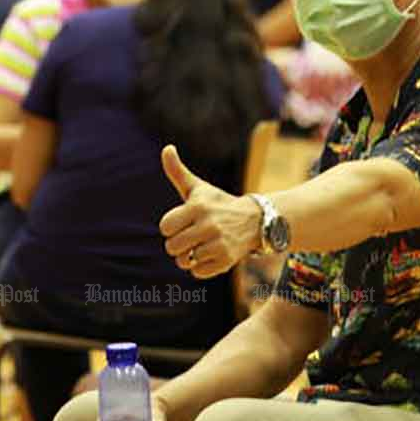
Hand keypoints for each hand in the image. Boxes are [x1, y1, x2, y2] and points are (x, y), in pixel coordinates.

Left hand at [158, 145, 262, 278]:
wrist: (254, 220)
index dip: (172, 226)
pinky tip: (211, 254)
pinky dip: (201, 267)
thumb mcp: (199, 188)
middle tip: (192, 236)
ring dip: (189, 256)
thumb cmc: (218, 204)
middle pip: (172, 247)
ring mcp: (218, 244)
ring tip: (201, 246)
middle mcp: (209, 225)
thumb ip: (177, 171)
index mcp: (198, 207)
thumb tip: (166, 148)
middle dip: (178, 243)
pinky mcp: (226, 260)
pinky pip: (197, 272)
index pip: (165, 227)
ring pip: (183, 261)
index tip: (184, 221)